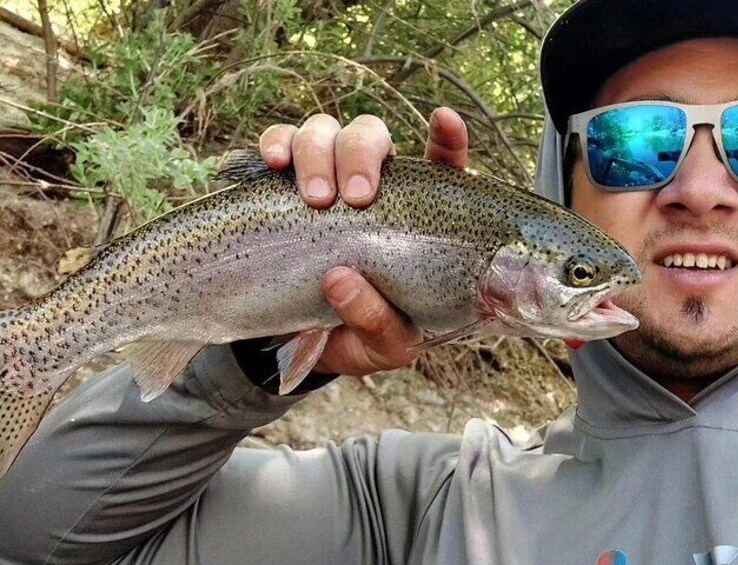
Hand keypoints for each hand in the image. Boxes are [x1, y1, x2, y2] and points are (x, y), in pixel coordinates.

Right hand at [257, 108, 468, 375]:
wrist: (300, 348)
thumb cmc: (360, 337)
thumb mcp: (383, 347)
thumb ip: (378, 323)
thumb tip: (340, 278)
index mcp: (416, 219)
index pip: (442, 167)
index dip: (446, 138)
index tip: (444, 120)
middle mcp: (372, 188)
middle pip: (372, 136)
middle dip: (362, 153)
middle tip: (353, 196)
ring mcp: (325, 180)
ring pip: (325, 131)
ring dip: (317, 151)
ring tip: (313, 197)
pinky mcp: (281, 187)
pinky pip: (278, 145)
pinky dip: (276, 145)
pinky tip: (274, 164)